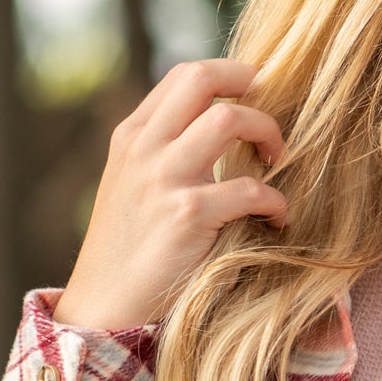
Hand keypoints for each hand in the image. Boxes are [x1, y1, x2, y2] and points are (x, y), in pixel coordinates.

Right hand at [53, 58, 286, 331]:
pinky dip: (275, 201)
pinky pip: (249, 189)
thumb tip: (221, 127)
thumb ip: (163, 152)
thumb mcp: (132, 186)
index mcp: (132, 135)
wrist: (104, 306)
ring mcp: (163, 179)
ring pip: (229, 119)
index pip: (186, 75)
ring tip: (277, 163)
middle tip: (274, 120)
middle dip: (252, 85)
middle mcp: (144, 147)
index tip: (259, 96)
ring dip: (268, 134)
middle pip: (203, 78)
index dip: (232, 75)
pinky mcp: (187, 216)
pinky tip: (277, 217)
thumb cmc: (129, 251)